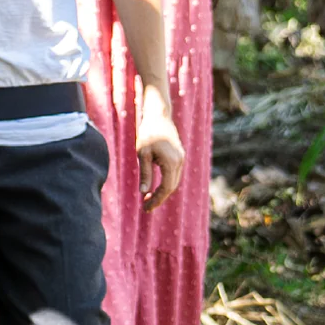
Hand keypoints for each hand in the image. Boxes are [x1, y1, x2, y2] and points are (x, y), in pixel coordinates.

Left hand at [135, 85, 184, 209]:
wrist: (159, 116)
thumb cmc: (148, 134)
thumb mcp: (143, 154)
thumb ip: (145, 174)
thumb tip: (144, 192)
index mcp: (171, 162)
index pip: (166, 188)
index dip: (156, 200)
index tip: (145, 208)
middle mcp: (180, 161)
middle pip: (171, 187)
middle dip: (159, 198)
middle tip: (145, 206)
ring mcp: (181, 158)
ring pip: (174, 182)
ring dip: (163, 192)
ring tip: (148, 199)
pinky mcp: (180, 156)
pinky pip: (174, 175)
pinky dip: (166, 183)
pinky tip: (155, 187)